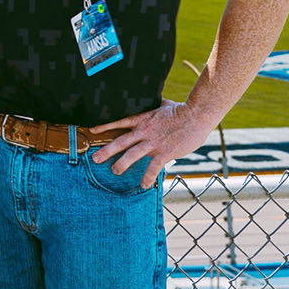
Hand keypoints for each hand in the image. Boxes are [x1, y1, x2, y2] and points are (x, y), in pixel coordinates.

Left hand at [90, 99, 214, 188]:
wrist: (196, 115)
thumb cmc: (182, 110)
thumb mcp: (163, 105)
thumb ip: (154, 107)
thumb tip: (154, 103)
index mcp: (143, 119)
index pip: (119, 122)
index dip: (105, 126)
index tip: (92, 130)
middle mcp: (144, 131)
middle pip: (120, 142)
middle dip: (106, 151)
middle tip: (95, 159)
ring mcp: (153, 142)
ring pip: (132, 155)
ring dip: (121, 164)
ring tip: (114, 171)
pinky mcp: (164, 152)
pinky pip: (153, 168)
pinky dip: (147, 177)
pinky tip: (144, 185)